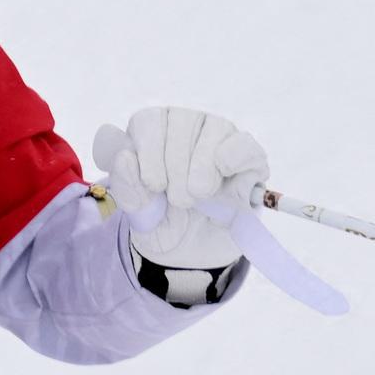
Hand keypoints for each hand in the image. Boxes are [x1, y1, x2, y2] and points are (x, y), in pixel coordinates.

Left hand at [94, 106, 267, 304]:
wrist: (195, 255)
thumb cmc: (162, 224)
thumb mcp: (138, 215)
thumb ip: (127, 188)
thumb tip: (125, 157)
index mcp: (152, 133)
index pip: (149, 120)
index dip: (150, 151)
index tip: (154, 186)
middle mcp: (186, 126)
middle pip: (182, 120)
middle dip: (177, 165)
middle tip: (179, 201)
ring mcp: (219, 137)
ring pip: (214, 127)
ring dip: (203, 166)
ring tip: (198, 196)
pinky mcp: (248, 157)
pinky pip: (244, 144)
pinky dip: (233, 157)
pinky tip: (223, 174)